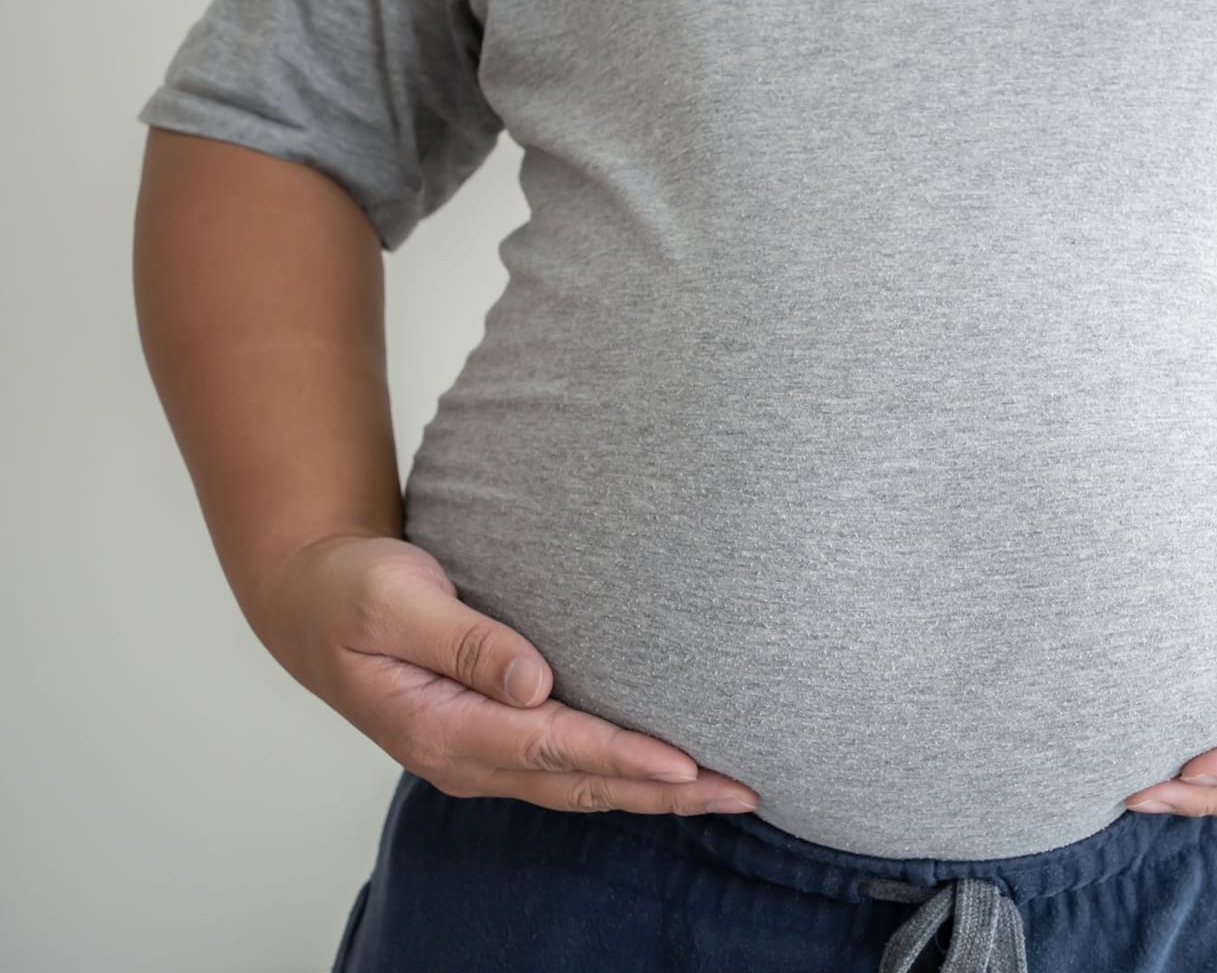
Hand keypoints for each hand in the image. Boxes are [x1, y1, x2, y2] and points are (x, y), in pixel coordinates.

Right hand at [246, 533, 760, 814]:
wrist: (309, 605)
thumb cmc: (349, 590)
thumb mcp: (393, 598)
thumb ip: (464, 639)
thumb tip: (535, 682)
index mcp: (438, 727)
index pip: (550, 749)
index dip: (621, 758)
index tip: (685, 765)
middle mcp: (464, 757)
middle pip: (581, 783)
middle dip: (664, 793)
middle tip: (742, 792)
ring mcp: (479, 757)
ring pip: (582, 786)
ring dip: (655, 792)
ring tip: (728, 790)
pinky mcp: (494, 741)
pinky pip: (570, 770)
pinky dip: (625, 775)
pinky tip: (672, 774)